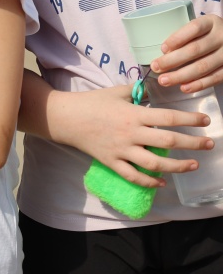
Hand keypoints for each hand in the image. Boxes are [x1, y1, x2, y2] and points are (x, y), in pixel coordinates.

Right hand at [50, 84, 212, 186]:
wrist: (65, 118)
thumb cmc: (91, 102)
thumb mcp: (116, 92)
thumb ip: (136, 92)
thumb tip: (151, 91)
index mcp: (133, 114)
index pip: (169, 118)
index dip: (190, 120)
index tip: (205, 122)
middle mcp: (131, 133)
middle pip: (168, 142)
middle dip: (192, 144)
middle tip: (208, 144)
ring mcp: (121, 150)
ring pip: (155, 164)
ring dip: (178, 166)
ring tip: (193, 165)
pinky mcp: (111, 161)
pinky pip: (134, 176)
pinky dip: (150, 181)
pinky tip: (162, 182)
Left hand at [153, 14, 222, 92]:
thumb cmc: (207, 35)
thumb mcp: (200, 28)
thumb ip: (185, 36)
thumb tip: (164, 53)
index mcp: (211, 22)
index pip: (194, 28)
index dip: (177, 38)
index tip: (162, 49)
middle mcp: (221, 36)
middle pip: (195, 49)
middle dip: (172, 60)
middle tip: (156, 67)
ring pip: (203, 66)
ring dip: (181, 75)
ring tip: (164, 80)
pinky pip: (214, 78)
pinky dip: (198, 84)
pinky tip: (184, 87)